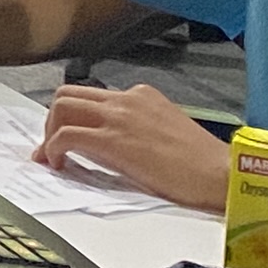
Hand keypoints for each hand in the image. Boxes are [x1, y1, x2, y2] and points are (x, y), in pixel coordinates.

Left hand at [34, 81, 228, 209]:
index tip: (66, 139)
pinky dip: (54, 148)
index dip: (73, 117)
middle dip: (53, 120)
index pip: (93, 96)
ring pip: (62, 107)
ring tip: (52, 157)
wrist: (219, 173)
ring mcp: (119, 116)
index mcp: (141, 95)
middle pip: (68, 94)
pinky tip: (59, 165)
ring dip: (49, 132)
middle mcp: (127, 98)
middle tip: (52, 147)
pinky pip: (67, 135)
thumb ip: (135, 127)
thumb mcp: (164, 131)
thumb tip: (105, 142)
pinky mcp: (113, 139)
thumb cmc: (199, 163)